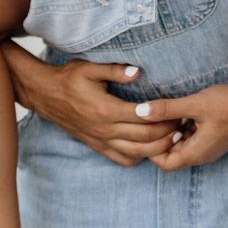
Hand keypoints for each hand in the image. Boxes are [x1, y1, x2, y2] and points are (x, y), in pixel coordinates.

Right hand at [19, 58, 181, 166]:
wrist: (46, 95)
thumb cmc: (69, 78)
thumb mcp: (89, 68)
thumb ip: (115, 70)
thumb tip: (137, 72)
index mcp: (106, 109)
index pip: (143, 118)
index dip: (164, 116)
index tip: (177, 110)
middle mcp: (105, 129)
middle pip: (145, 139)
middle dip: (167, 133)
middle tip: (181, 124)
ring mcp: (101, 140)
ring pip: (136, 154)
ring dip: (157, 149)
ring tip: (172, 138)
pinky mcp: (97, 146)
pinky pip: (122, 159)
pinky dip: (139, 157)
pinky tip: (148, 147)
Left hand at [133, 82, 227, 169]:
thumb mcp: (195, 104)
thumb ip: (167, 109)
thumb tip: (140, 111)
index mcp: (197, 153)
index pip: (165, 164)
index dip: (151, 150)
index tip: (146, 130)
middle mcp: (202, 154)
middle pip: (172, 155)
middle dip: (160, 139)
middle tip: (153, 119)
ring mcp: (209, 146)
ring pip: (182, 144)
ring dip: (172, 131)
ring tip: (166, 112)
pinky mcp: (214, 137)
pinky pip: (193, 137)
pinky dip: (184, 126)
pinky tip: (182, 109)